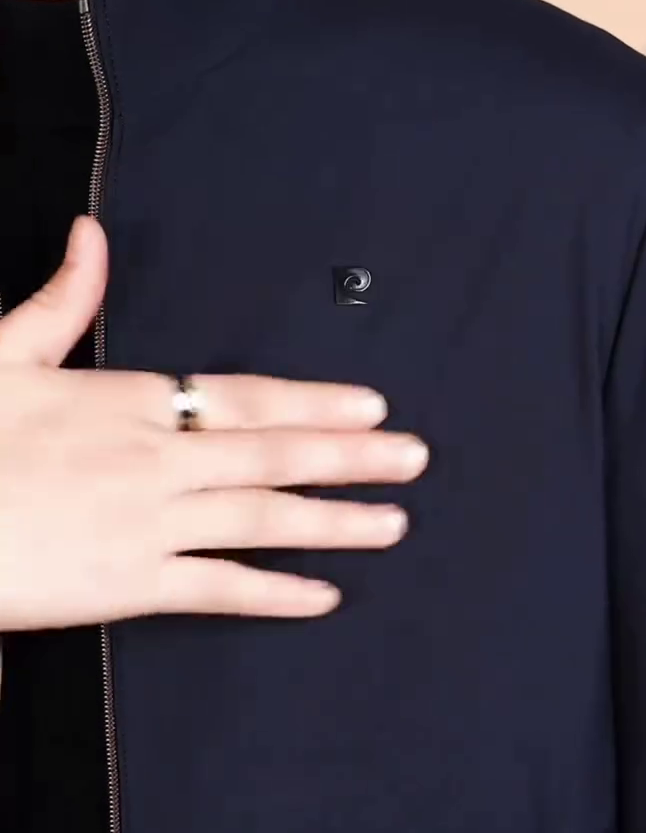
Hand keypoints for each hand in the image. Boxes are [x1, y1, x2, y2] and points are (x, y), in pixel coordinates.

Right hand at [0, 217, 428, 629]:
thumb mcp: (0, 352)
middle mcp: (155, 460)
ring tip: (393, 523)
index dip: (314, 402)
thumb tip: (92, 236)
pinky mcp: (129, 585)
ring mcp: (148, 524)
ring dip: (334, 521)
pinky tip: (324, 596)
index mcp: (128, 400)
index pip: (243, 396)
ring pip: (261, 518)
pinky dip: (275, 593)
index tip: (372, 407)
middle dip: (351, 455)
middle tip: (417, 459)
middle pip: (272, 453)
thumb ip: (60, 299)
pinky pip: (219, 590)